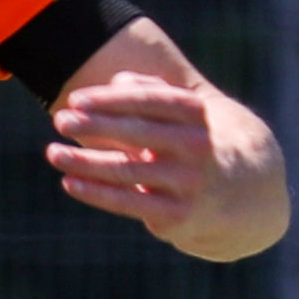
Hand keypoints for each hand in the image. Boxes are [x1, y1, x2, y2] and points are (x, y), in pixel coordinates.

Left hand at [47, 71, 233, 234]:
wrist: (245, 196)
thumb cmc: (200, 143)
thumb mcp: (189, 113)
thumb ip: (154, 91)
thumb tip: (116, 82)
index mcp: (199, 116)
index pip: (151, 101)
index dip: (111, 100)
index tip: (77, 99)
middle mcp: (197, 148)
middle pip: (137, 133)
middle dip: (94, 126)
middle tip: (60, 120)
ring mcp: (188, 184)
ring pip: (126, 170)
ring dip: (84, 161)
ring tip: (53, 152)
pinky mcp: (177, 216)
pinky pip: (128, 203)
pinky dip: (96, 193)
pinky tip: (70, 181)